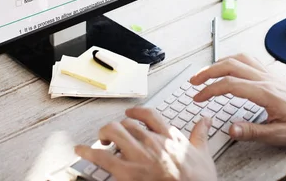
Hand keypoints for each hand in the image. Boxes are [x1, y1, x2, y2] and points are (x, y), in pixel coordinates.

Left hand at [75, 107, 216, 180]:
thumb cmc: (198, 180)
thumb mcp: (203, 154)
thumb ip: (200, 134)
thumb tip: (205, 120)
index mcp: (169, 136)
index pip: (148, 114)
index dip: (136, 111)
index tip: (130, 113)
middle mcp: (151, 141)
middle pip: (127, 123)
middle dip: (118, 127)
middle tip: (113, 134)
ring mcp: (138, 156)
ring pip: (114, 132)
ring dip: (104, 134)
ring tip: (100, 140)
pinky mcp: (127, 172)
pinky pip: (102, 157)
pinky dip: (88, 152)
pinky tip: (80, 150)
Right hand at [189, 54, 285, 147]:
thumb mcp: (280, 134)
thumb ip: (253, 131)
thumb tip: (231, 129)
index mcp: (264, 92)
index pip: (229, 84)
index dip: (210, 90)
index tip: (198, 97)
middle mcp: (265, 79)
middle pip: (230, 65)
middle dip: (208, 71)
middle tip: (194, 81)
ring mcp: (268, 75)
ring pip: (239, 59)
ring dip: (219, 63)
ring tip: (206, 72)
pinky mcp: (272, 75)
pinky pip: (249, 60)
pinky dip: (233, 60)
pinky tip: (229, 67)